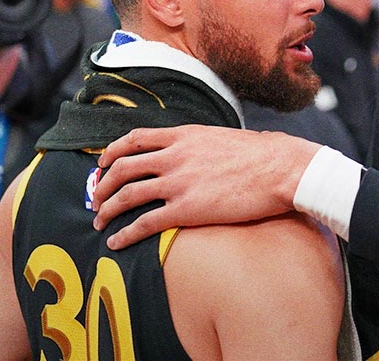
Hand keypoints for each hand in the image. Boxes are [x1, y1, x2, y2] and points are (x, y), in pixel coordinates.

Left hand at [91, 125, 321, 249]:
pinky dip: (125, 233)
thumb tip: (198, 152)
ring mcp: (179, 182)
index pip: (134, 139)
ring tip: (99, 222)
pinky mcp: (187, 209)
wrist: (281, 168)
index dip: (112, 152)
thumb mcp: (223, 137)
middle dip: (102, 185)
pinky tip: (116, 242)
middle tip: (96, 199)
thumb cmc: (262, 155)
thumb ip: (200, 144)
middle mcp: (174, 156)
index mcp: (183, 136)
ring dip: (107, 210)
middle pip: (122, 167)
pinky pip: (144, 223)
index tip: (103, 163)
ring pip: (126, 195)